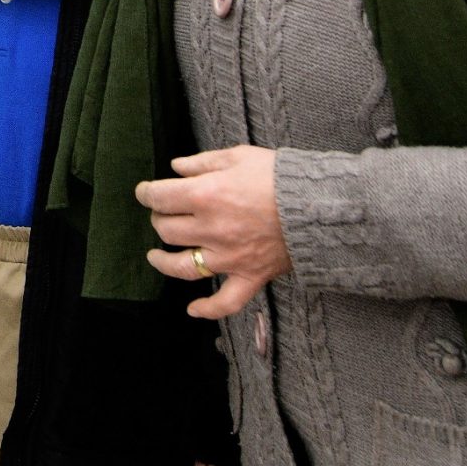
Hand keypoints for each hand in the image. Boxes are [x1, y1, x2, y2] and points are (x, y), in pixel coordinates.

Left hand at [140, 145, 289, 318]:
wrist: (322, 206)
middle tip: (165, 213)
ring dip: (164, 261)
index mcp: (206, 195)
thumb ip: (203, 162)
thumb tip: (176, 167)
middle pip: (167, 230)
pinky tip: (193, 310)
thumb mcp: (238, 156)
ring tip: (155, 255)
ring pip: (183, 266)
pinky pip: (225, 302)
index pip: (160, 197)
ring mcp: (230, 257)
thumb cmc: (280, 176)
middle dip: (160, 219)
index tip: (144, 191)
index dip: (146, 193)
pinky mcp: (250, 276)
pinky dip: (208, 309)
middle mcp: (212, 229)